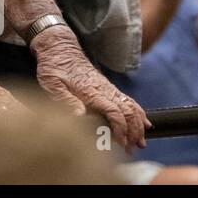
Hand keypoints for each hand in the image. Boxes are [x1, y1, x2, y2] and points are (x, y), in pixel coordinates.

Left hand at [31, 25, 149, 150]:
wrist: (59, 48)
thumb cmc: (53, 66)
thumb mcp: (52, 83)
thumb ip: (65, 99)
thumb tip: (79, 116)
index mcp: (91, 91)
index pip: (114, 112)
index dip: (120, 129)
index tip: (121, 143)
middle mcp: (104, 89)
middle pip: (128, 112)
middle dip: (133, 132)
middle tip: (131, 149)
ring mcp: (108, 88)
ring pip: (132, 107)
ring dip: (139, 126)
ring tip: (140, 143)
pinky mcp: (108, 87)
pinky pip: (129, 100)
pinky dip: (139, 113)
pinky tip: (145, 124)